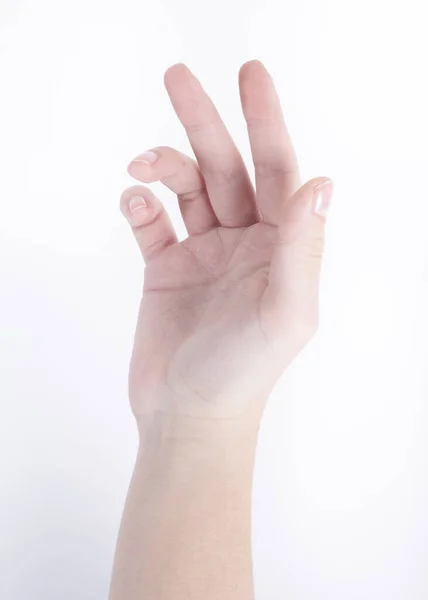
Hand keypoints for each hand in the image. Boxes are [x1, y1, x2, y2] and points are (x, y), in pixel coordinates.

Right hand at [120, 60, 332, 420]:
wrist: (189, 416)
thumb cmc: (243, 373)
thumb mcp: (286, 312)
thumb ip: (304, 248)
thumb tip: (322, 181)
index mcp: (282, 247)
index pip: (278, 169)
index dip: (266, 121)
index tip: (249, 75)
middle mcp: (247, 243)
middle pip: (226, 168)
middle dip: (204, 123)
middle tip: (177, 77)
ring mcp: (205, 253)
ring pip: (186, 189)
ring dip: (163, 166)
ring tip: (141, 165)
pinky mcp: (167, 268)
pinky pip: (153, 222)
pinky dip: (141, 205)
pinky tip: (135, 202)